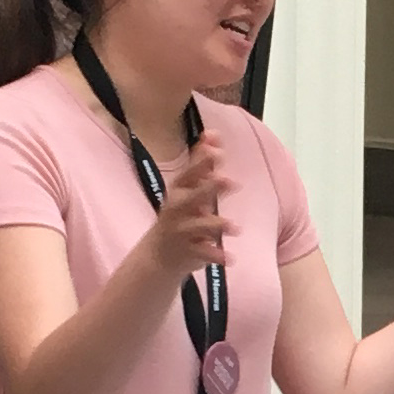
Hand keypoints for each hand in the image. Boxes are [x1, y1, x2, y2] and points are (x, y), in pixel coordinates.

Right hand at [141, 136, 230, 279]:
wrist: (158, 255)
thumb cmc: (179, 215)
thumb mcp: (187, 190)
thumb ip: (202, 165)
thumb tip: (213, 134)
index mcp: (178, 192)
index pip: (188, 174)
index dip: (201, 161)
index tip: (216, 148)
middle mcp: (176, 210)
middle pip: (191, 197)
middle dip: (208, 188)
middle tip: (228, 180)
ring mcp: (180, 231)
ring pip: (197, 227)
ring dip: (216, 225)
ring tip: (235, 227)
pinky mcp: (186, 252)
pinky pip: (202, 253)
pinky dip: (216, 256)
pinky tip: (230, 259)